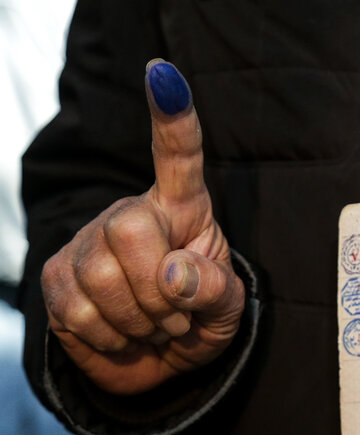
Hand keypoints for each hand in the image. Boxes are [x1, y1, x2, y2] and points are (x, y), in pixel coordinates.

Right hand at [40, 59, 244, 394]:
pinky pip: (77, 312)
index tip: (163, 73)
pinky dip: (111, 337)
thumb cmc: (201, 318)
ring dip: (139, 321)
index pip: (178, 158)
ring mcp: (88, 242)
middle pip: (129, 229)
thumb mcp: (227, 309)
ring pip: (101, 277)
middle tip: (176, 316)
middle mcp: (130, 214)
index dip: (172, 118)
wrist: (159, 361)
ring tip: (153, 325)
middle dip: (158, 289)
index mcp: (184, 208)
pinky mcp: (56, 277)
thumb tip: (172, 273)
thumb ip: (213, 288)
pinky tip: (124, 333)